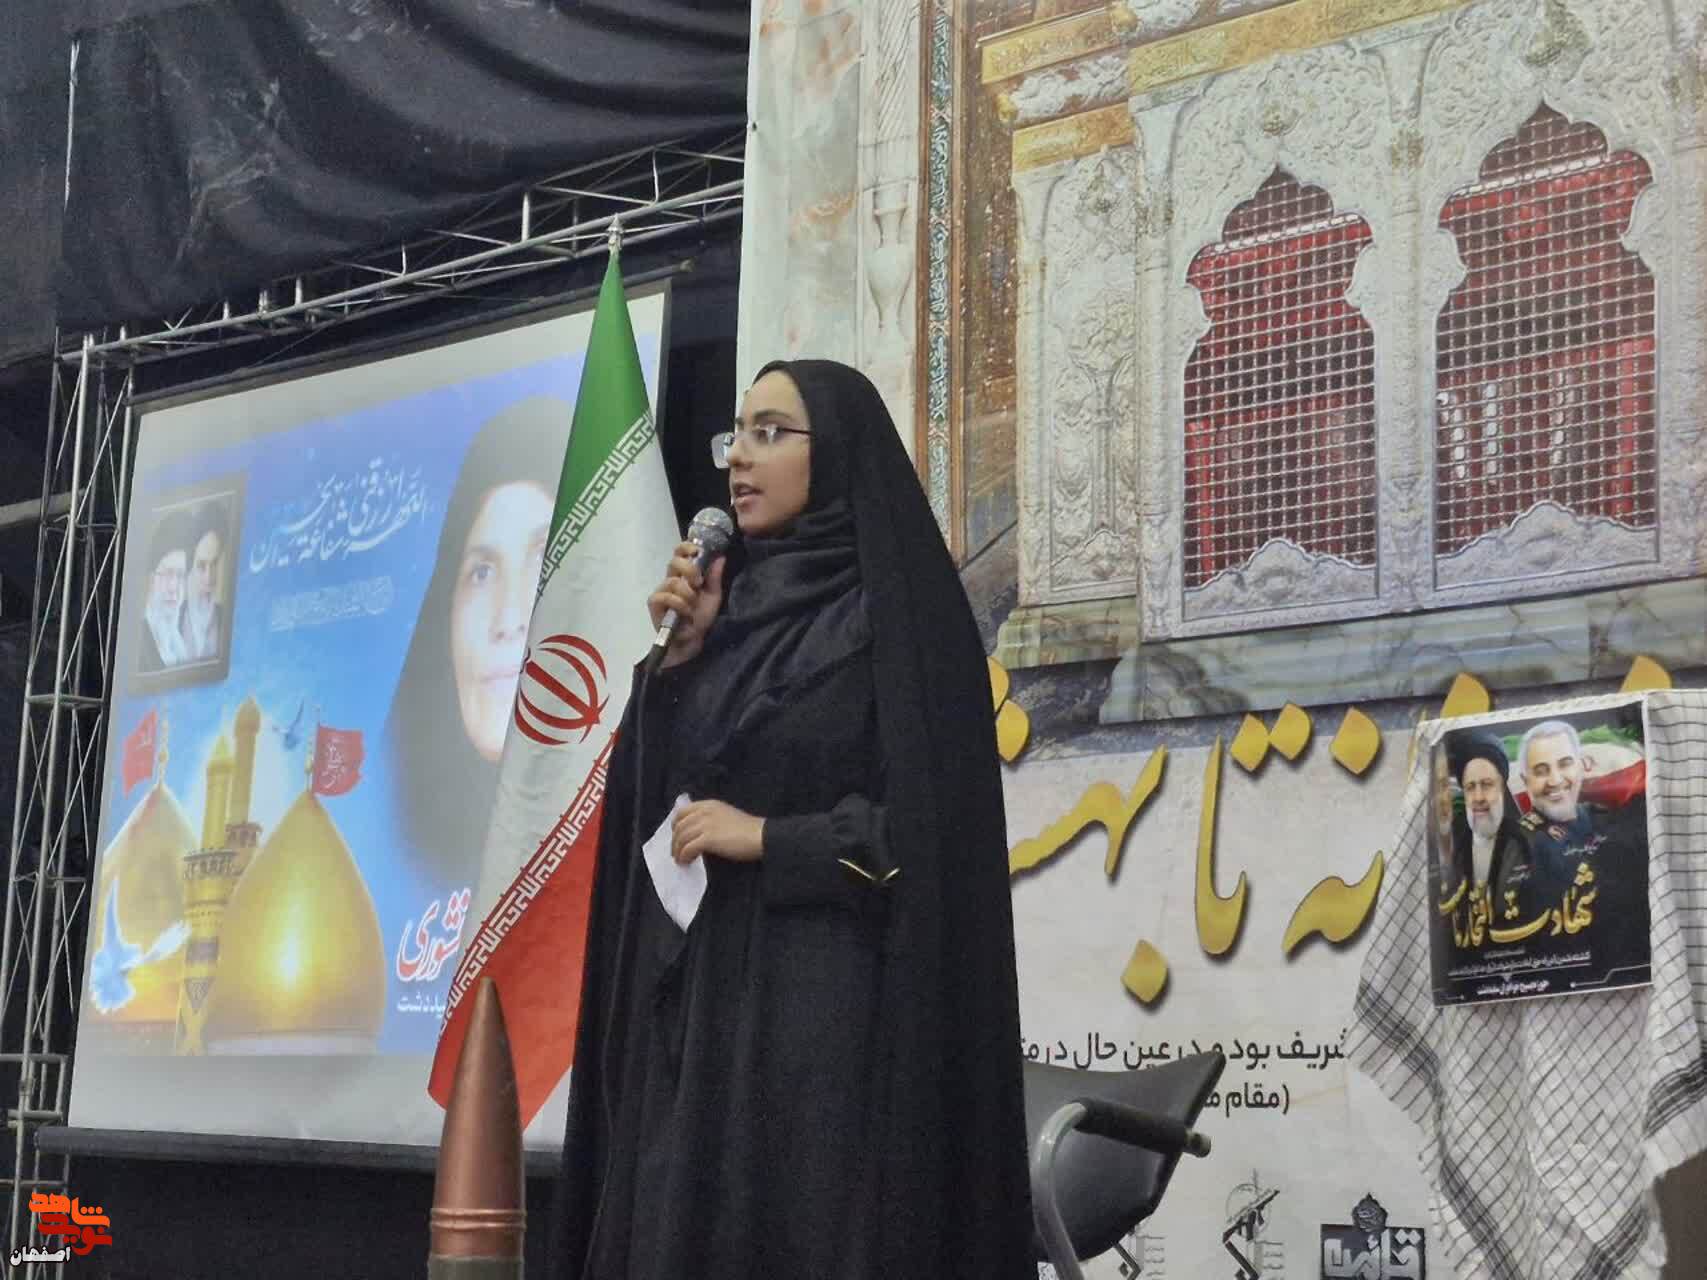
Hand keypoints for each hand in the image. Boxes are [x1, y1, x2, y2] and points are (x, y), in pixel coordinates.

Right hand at [646, 541, 726, 668]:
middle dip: (689, 570)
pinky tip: (684, 612)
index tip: (697, 551)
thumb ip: (715, 577)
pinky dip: (678, 604)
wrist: (692, 640)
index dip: (686, 547)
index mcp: (684, 574)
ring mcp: (661, 590)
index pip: (680, 552)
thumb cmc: (701, 617)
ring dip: (687, 594)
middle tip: (698, 583)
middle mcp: (671, 579)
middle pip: (674, 561)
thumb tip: (721, 557)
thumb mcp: (713, 596)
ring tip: (692, 606)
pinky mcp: (654, 603)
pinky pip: (665, 596)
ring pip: (672, 581)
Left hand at [672, 799, 763, 864]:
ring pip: (682, 838)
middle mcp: (705, 811)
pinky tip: (687, 862)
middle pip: (679, 826)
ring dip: (678, 851)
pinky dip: (684, 856)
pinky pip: (688, 848)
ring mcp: (706, 824)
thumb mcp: (725, 816)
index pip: (682, 812)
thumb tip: (695, 833)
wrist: (760, 836)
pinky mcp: (708, 838)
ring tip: (680, 860)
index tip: (676, 837)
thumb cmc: (747, 829)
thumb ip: (709, 819)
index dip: (675, 825)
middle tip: (676, 853)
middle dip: (675, 841)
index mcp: (709, 804)